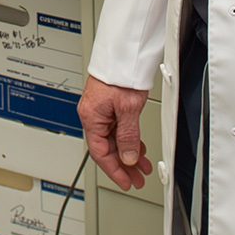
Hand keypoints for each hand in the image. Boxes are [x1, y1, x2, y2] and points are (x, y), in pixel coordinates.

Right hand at [78, 75, 149, 190]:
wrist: (123, 53)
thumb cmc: (120, 74)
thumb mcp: (128, 109)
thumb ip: (128, 136)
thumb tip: (128, 157)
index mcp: (91, 117)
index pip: (100, 153)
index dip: (114, 170)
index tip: (125, 182)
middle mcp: (93, 116)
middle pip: (107, 149)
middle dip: (124, 166)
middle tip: (137, 179)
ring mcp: (101, 112)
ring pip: (114, 140)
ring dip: (128, 155)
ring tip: (143, 167)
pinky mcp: (109, 106)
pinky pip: (118, 130)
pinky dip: (129, 141)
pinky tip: (139, 149)